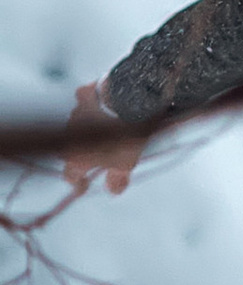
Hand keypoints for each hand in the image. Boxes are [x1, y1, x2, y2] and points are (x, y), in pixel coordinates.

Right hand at [61, 84, 134, 198]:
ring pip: (78, 123)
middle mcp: (69, 136)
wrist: (130, 101)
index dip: (77, 182)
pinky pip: (85, 100)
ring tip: (107, 125)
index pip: (70, 175)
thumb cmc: (128, 136)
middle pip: (73, 148)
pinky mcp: (83, 93)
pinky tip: (105, 103)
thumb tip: (112, 191)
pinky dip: (93, 103)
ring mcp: (74, 113)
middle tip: (99, 153)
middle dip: (84, 151)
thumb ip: (116, 179)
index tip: (82, 187)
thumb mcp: (126, 163)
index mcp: (76, 157)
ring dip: (88, 126)